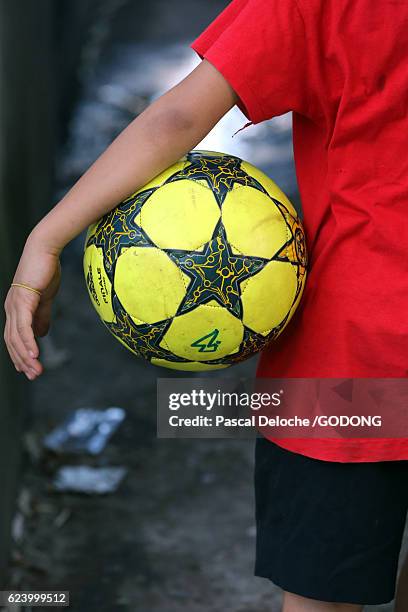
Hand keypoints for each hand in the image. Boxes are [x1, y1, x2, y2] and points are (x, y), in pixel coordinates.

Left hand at [3, 235, 61, 379]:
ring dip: (26, 356)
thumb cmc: (45, 270)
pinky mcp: (23, 301)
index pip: (14, 337)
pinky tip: (35, 354)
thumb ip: (42, 316)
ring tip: (36, 370)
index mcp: (15, 309)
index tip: (29, 370)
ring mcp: (15, 305)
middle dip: (22, 361)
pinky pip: (24, 327)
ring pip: (17, 338)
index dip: (20, 354)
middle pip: (13, 341)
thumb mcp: (46, 298)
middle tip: (34, 376)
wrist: (45, 250)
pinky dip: (28, 342)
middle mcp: (11, 309)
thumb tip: (41, 334)